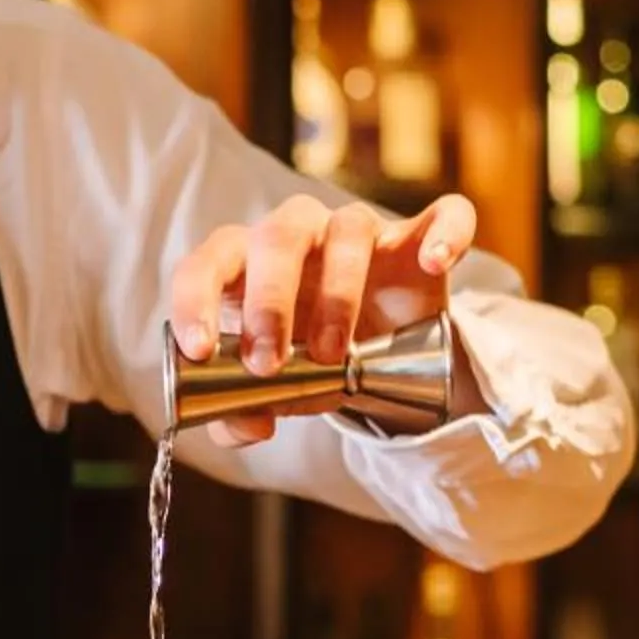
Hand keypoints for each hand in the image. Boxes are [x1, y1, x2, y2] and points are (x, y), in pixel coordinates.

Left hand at [167, 191, 476, 444]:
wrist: (371, 356)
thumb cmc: (302, 358)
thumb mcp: (268, 391)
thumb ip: (239, 411)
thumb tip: (244, 424)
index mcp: (243, 264)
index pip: (205, 264)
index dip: (195, 301)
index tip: (200, 349)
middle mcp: (295, 235)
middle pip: (276, 237)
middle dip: (269, 302)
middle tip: (269, 363)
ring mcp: (357, 231)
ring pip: (349, 227)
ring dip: (338, 292)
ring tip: (334, 355)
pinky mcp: (415, 240)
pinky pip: (441, 215)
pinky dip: (443, 233)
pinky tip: (433, 263)